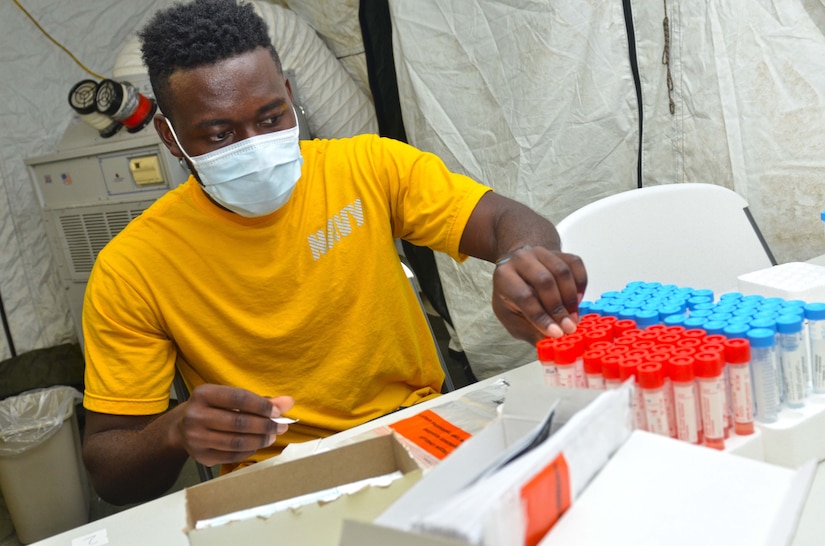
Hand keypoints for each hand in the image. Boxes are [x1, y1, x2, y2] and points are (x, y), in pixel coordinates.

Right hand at [171, 384, 293, 466]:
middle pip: (238, 423)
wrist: (181, 428)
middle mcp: (196, 415)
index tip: (278, 411)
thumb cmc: (214, 408)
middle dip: (264, 425)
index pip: (238, 398)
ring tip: (271, 436)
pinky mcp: (200, 456)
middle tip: (280, 426)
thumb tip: (288, 402)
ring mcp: (196, 438)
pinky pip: (231, 456)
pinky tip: (256, 444)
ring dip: (259, 440)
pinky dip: (248, 451)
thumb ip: (260, 400)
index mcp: (203, 394)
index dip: (261, 405)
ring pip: (236, 442)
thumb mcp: (231, 398)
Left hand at [492, 246, 586, 342]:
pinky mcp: (558, 252)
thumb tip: (551, 343)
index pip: (524, 296)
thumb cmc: (513, 296)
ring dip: (571, 298)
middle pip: (544, 281)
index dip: (541, 317)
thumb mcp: (511, 316)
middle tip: (568, 328)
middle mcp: (521, 259)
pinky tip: (578, 300)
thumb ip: (529, 330)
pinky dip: (580, 284)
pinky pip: (575, 265)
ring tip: (573, 317)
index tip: (556, 333)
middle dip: (558, 308)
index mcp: (503, 276)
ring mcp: (541, 252)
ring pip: (562, 272)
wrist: (518, 268)